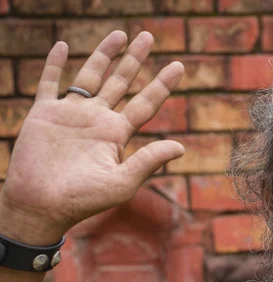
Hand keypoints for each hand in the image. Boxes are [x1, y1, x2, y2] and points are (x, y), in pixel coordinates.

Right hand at [0, 31, 184, 243]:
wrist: (40, 206)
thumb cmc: (83, 200)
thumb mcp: (123, 182)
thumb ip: (149, 161)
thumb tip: (181, 147)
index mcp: (117, 134)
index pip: (146, 103)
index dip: (162, 85)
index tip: (179, 66)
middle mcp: (97, 120)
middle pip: (121, 82)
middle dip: (135, 59)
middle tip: (149, 37)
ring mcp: (70, 114)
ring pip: (90, 75)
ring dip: (104, 54)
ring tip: (120, 34)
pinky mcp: (43, 114)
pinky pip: (49, 83)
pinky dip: (54, 64)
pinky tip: (63, 46)